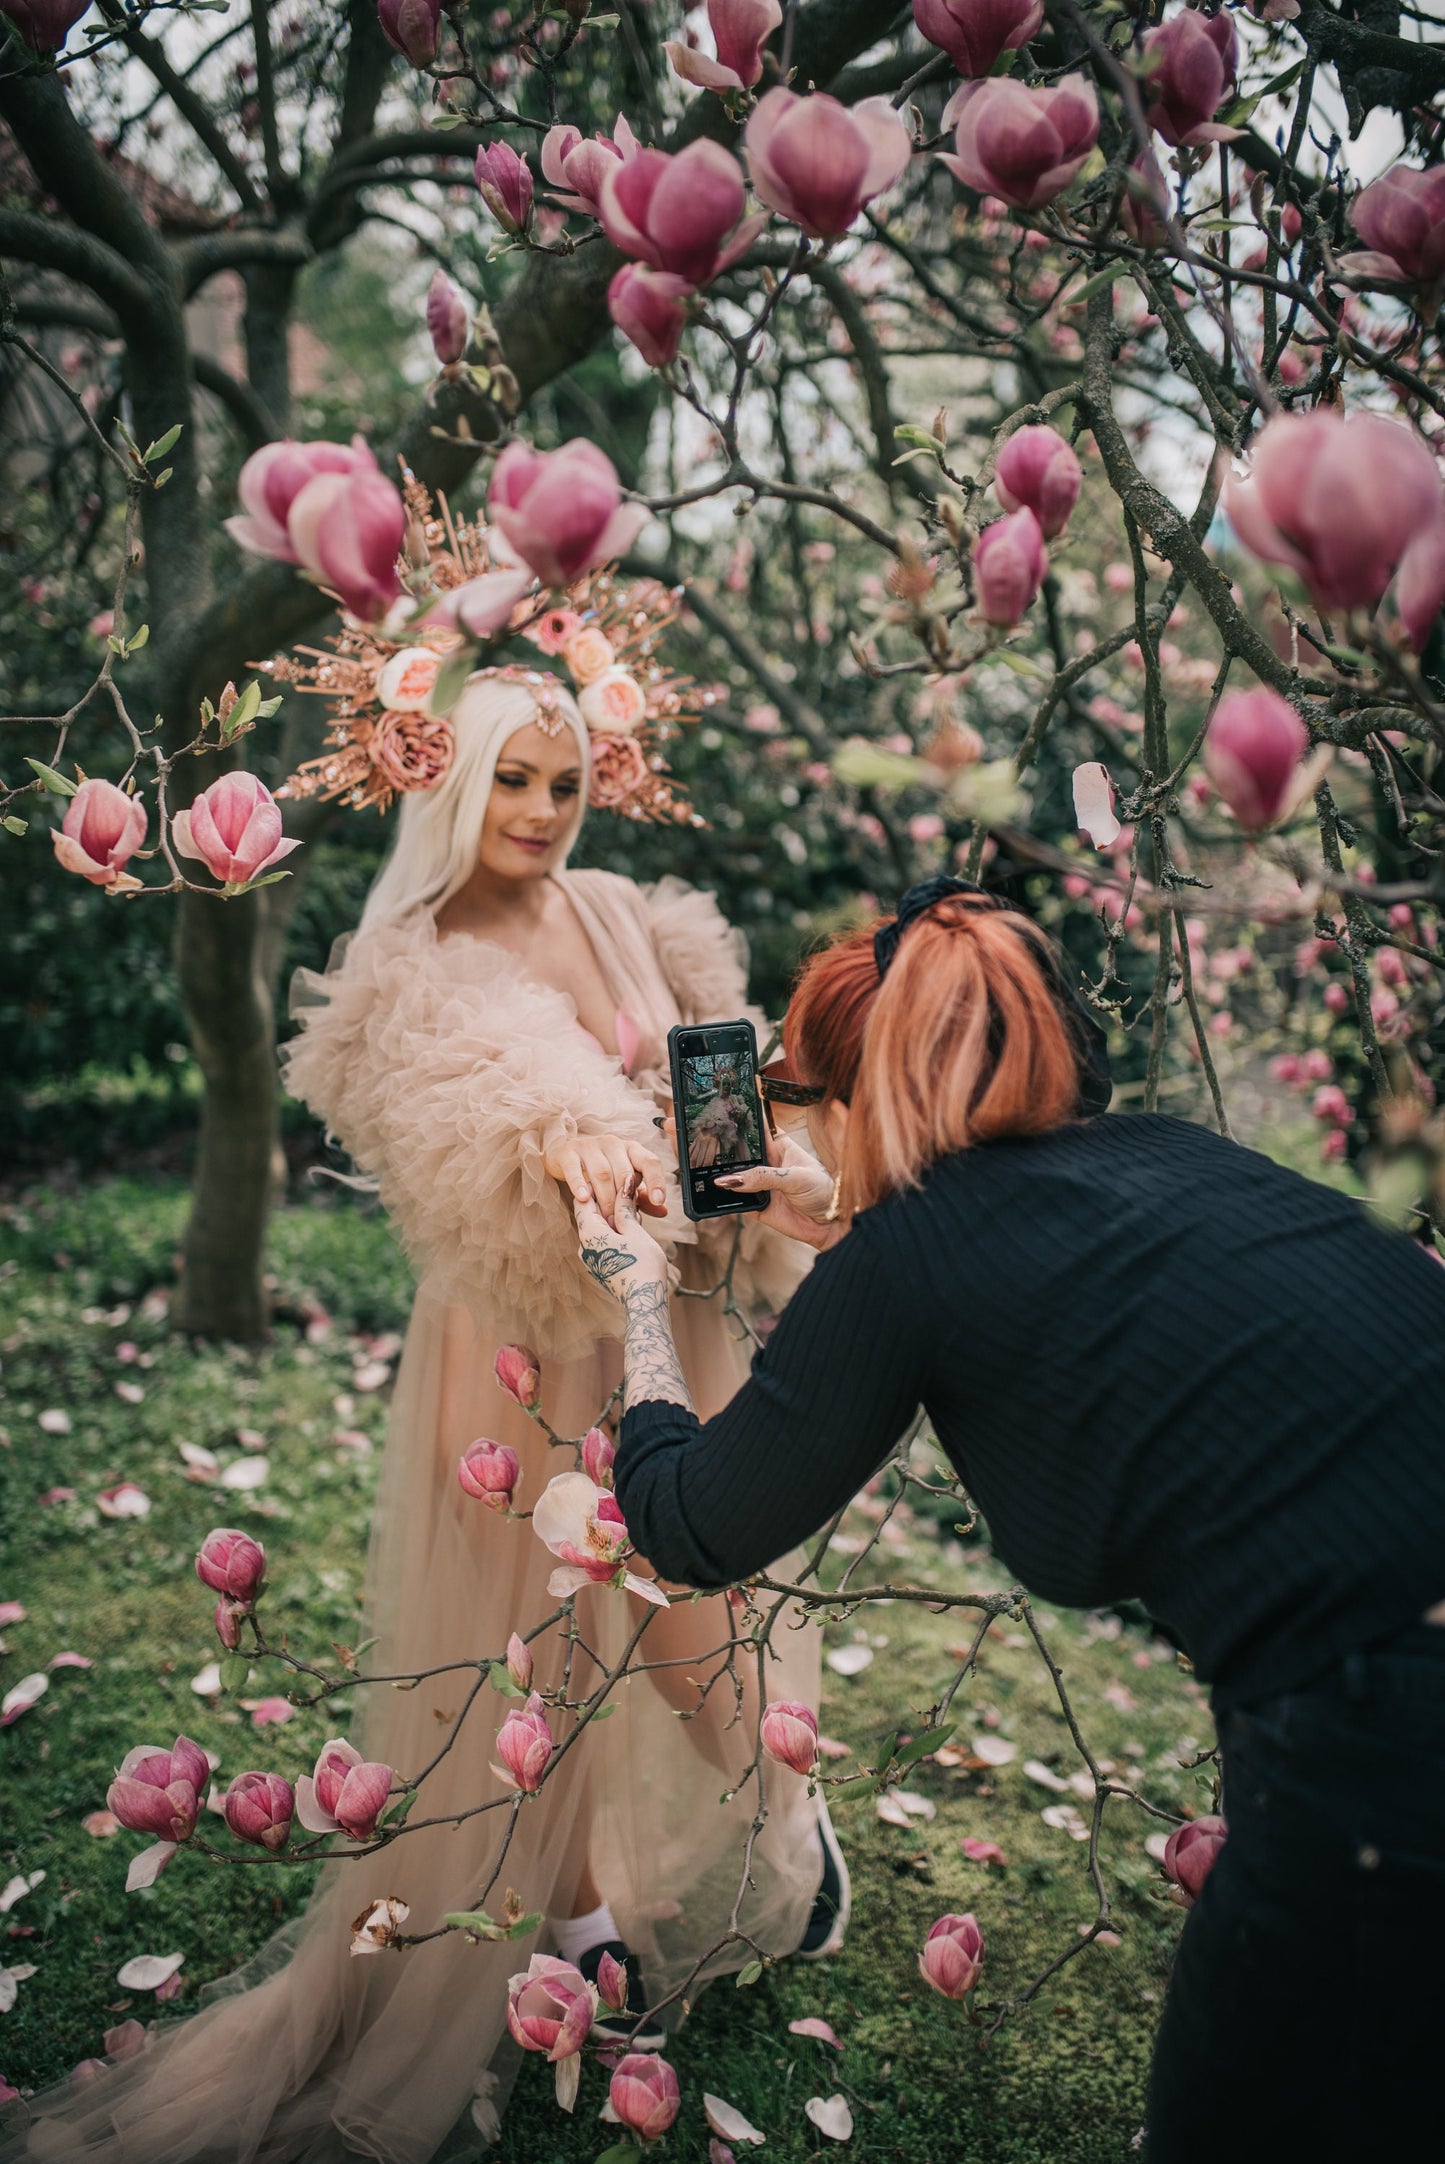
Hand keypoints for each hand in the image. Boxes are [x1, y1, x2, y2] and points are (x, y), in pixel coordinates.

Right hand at [544, 1134, 669, 1219]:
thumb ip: (641, 1196)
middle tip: (621, 1223)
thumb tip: (662, 1211)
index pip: (649, 1161)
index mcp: (631, 1149)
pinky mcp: (569, 1152)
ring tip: (605, 1220)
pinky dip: (580, 1184)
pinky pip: (575, 1169)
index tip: (659, 1200)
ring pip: (602, 1173)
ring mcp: (590, 1146)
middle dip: (624, 1200)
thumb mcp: (623, 1182)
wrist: (566, 1154)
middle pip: (624, 1172)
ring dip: (605, 1199)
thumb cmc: (601, 1170)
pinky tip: (584, 1198)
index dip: (656, 1180)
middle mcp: (613, 1144)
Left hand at [576, 1192, 668, 1301]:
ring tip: (634, 1216)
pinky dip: (613, 1234)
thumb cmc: (642, 1265)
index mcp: (589, 1233)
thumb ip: (625, 1208)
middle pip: (590, 1215)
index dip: (597, 1186)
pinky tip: (631, 1234)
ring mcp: (590, 1258)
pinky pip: (601, 1243)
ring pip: (597, 1229)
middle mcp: (583, 1245)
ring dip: (613, 1219)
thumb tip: (624, 1186)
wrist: (644, 1301)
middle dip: (608, 1203)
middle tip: (630, 1196)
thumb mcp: (636, 1231)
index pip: (583, 1199)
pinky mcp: (598, 1267)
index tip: (614, 1179)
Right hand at [715, 1130, 838, 1247]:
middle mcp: (767, 1164)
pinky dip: (726, 1200)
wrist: (830, 1224)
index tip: (723, 1116)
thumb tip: (732, 1179)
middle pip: (740, 1153)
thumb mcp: (796, 1178)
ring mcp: (760, 1184)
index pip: (757, 1129)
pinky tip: (719, 1195)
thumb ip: (763, 1177)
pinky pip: (736, 1201)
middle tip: (709, 1150)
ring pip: (734, 1178)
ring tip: (712, 1176)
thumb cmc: (822, 1191)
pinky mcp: (756, 1205)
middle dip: (725, 1152)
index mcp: (780, 1146)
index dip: (741, 1122)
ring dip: (724, 1178)